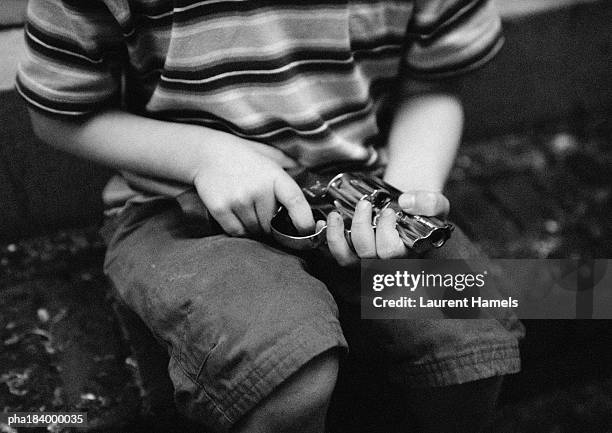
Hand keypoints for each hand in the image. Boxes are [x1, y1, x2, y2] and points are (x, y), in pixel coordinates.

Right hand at [192, 139, 313, 236]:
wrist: (206, 153)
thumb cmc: (243, 156)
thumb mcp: (271, 156)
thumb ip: (291, 168)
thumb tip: (311, 181)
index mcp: (275, 176)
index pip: (296, 203)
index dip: (304, 222)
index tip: (307, 231)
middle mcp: (258, 189)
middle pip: (272, 224)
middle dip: (270, 223)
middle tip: (262, 210)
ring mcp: (239, 200)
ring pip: (254, 230)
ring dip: (253, 226)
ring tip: (247, 207)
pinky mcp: (220, 208)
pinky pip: (237, 232)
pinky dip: (239, 229)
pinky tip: (236, 213)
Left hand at [326, 190, 449, 265]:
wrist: (408, 211)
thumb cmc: (422, 211)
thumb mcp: (436, 205)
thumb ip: (430, 202)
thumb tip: (406, 202)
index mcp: (408, 257)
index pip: (392, 254)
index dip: (386, 232)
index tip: (389, 211)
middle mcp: (385, 265)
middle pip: (367, 254)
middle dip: (361, 226)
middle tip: (364, 204)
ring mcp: (366, 263)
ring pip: (346, 259)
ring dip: (337, 235)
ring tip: (336, 214)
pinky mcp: (351, 256)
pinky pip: (333, 254)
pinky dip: (326, 237)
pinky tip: (323, 221)